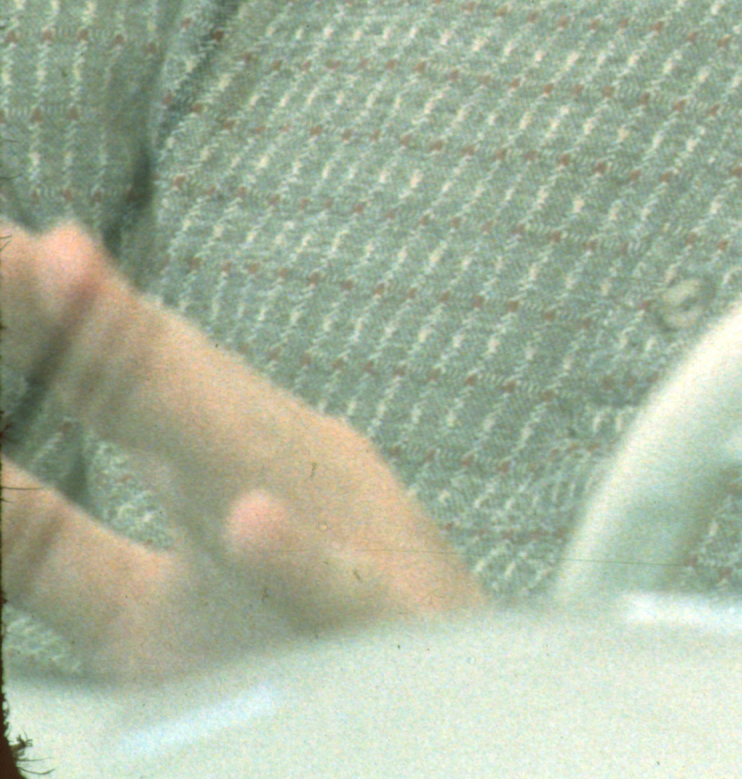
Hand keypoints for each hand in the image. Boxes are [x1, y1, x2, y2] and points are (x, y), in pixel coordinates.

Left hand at [1, 220, 481, 682]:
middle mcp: (285, 476)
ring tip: (85, 305)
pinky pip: (339, 599)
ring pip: (253, 464)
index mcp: (221, 466)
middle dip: (94, 319)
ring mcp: (346, 545)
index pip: (115, 375)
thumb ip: (38, 538)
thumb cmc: (289, 663)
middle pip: (173, 390)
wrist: (464, 725)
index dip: (47, 313)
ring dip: (174, 395)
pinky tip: (250, 525)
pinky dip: (299, 560)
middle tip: (25, 251)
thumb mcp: (131, 610)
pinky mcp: (387, 638)